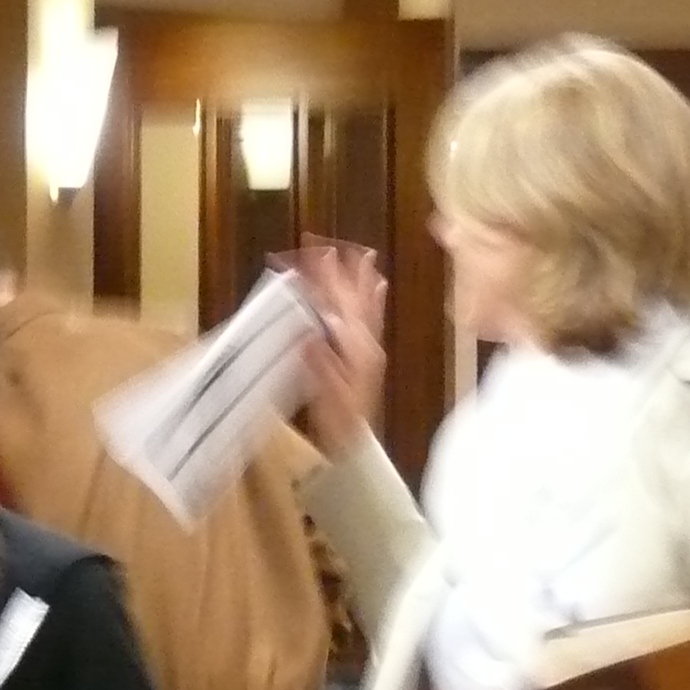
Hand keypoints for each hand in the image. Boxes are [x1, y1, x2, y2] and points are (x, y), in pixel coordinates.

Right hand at [293, 240, 386, 449]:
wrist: (356, 443)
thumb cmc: (339, 422)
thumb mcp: (326, 395)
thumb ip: (321, 365)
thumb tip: (309, 336)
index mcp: (355, 351)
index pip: (339, 308)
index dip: (328, 282)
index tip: (318, 257)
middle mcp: (366, 344)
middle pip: (352, 301)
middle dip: (340, 273)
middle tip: (327, 247)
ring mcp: (368, 348)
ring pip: (365, 306)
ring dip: (361, 280)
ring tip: (363, 255)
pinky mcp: (367, 354)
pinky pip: (372, 320)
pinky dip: (374, 300)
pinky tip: (379, 286)